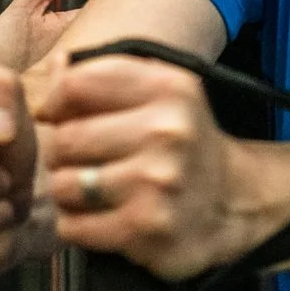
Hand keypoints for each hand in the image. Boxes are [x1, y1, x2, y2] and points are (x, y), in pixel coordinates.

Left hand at [36, 52, 251, 280]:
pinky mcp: (147, 227)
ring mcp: (158, 182)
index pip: (76, 85)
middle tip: (86, 162)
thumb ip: (104, 76)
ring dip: (70, 193)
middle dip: (64, 154)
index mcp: (168, 88)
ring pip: (64, 185)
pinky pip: (74, 225)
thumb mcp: (158, 95)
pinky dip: (79, 225)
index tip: (61, 118)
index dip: (56, 103)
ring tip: (96, 192)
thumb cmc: (181, 143)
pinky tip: (103, 218)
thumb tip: (57, 63)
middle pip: (65, 138)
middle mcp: (167, 131)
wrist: (234, 202)